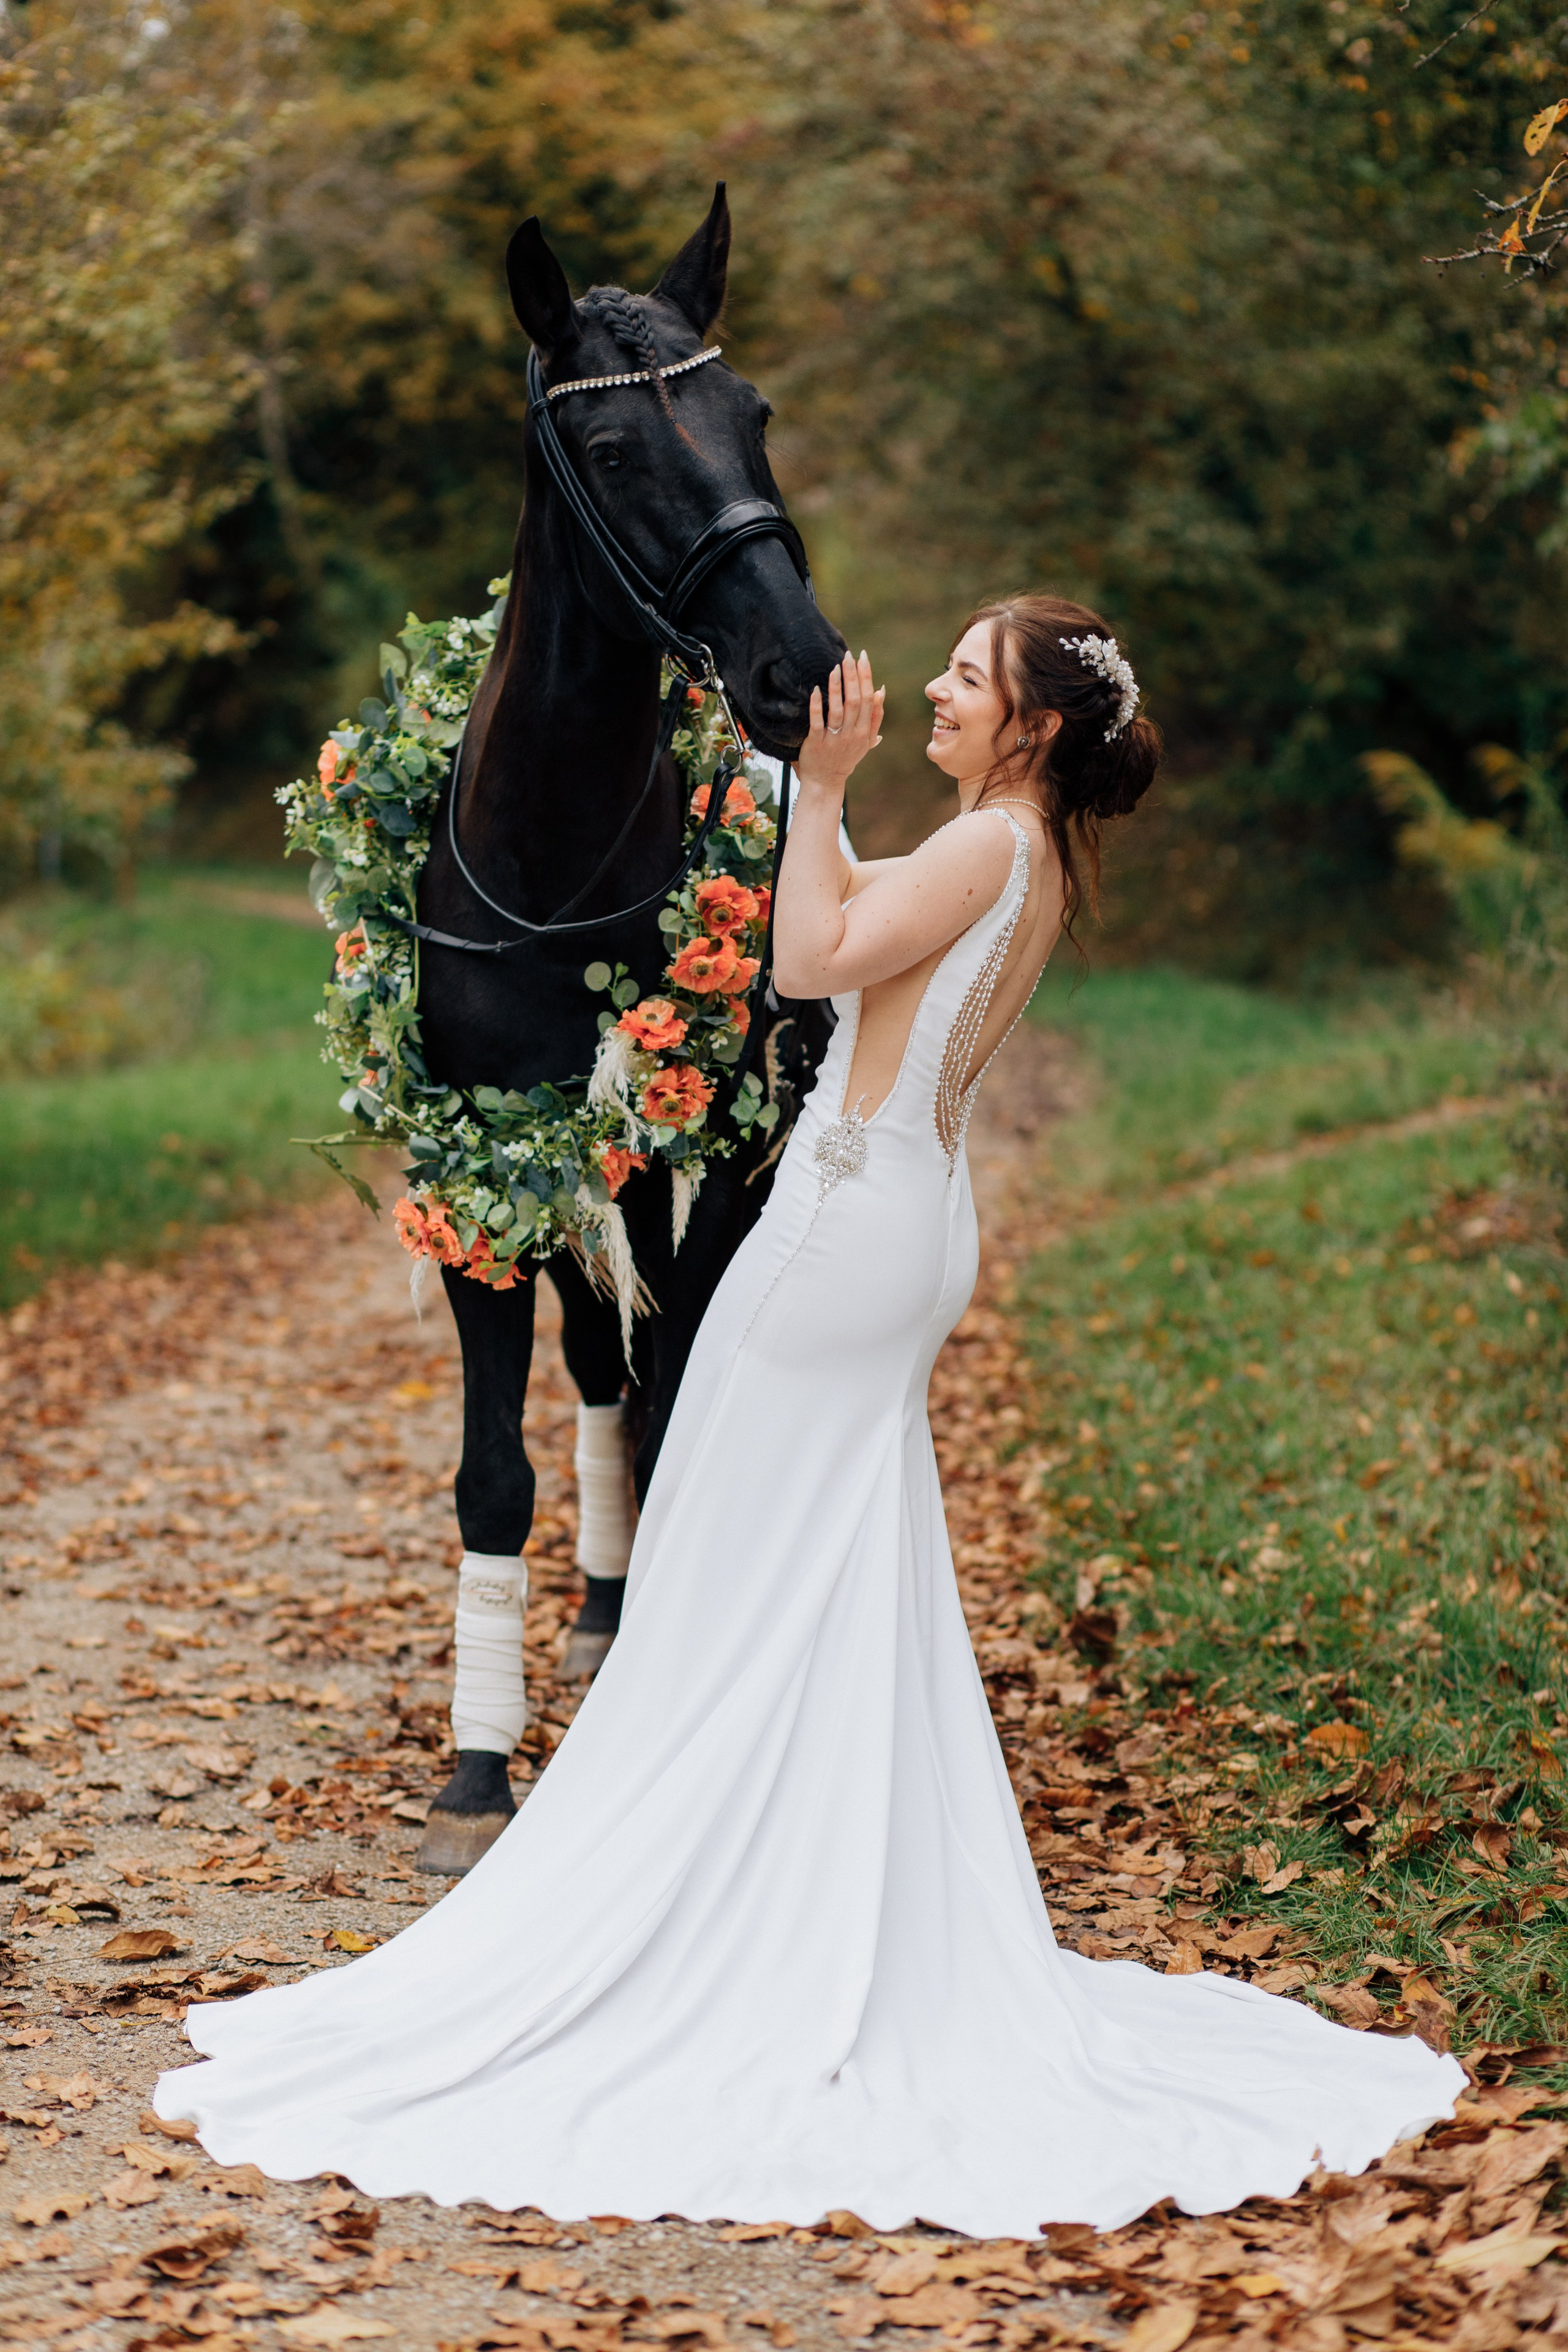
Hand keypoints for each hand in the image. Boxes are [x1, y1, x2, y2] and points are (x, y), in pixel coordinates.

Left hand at [794, 652, 884, 795]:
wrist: (826, 781)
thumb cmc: (846, 757)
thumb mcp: (866, 739)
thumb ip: (875, 716)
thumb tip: (881, 690)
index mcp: (865, 731)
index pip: (868, 699)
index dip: (866, 677)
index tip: (862, 657)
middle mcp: (852, 734)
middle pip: (855, 701)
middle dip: (852, 676)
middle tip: (848, 655)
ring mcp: (834, 739)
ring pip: (838, 709)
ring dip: (837, 687)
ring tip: (835, 667)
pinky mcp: (817, 743)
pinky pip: (818, 721)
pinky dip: (817, 705)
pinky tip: (816, 689)